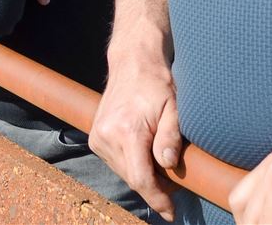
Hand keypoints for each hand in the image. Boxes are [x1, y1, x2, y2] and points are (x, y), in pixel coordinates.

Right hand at [88, 57, 182, 220]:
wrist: (132, 62)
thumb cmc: (156, 83)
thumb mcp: (173, 108)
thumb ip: (171, 138)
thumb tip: (168, 166)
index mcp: (126, 130)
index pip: (140, 178)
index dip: (157, 199)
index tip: (171, 212)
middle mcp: (106, 136)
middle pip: (132, 179)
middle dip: (155, 188)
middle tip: (175, 184)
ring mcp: (98, 137)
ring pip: (123, 172)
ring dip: (143, 176)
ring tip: (162, 166)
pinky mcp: (96, 137)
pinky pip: (116, 162)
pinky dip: (132, 165)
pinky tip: (146, 156)